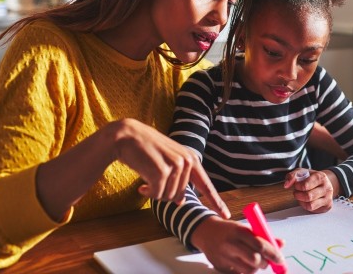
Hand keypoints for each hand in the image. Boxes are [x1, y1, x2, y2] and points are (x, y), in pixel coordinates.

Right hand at [110, 119, 229, 217]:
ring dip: (154, 192)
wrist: (126, 137)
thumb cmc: (145, 151)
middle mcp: (187, 161)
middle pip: (179, 195)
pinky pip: (157, 194)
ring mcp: (176, 166)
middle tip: (151, 182)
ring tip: (146, 179)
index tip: (226, 215)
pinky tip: (141, 185)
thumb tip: (180, 202)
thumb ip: (178, 180)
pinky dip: (148, 193)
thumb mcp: (167, 163)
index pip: (206, 185)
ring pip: (168, 197)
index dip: (216, 201)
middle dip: (164, 193)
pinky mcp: (162, 171)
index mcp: (191, 159)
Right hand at [192, 217, 284, 273]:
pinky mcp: (220, 267)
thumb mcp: (246, 228)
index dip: (273, 253)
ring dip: (255, 268)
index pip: (260, 245)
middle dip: (265, 263)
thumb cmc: (230, 230)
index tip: (280, 259)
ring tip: (253, 260)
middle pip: (254, 260)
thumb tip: (281, 244)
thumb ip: (263, 236)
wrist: (206, 232)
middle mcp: (230, 244)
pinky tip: (242, 262)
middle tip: (267, 261)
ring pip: (248, 270)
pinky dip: (245, 270)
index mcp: (239, 231)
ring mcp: (224, 256)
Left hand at [284, 168, 334, 212]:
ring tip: (301, 196)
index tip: (296, 185)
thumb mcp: (301, 172)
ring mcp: (328, 197)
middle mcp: (327, 187)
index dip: (297, 187)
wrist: (324, 182)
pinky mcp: (327, 205)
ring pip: (310, 205)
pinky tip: (306, 201)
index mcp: (321, 177)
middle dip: (298, 195)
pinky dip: (306, 206)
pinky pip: (313, 209)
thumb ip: (292, 176)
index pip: (305, 185)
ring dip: (301, 201)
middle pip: (308, 196)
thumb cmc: (311, 178)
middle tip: (297, 192)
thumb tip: (286, 185)